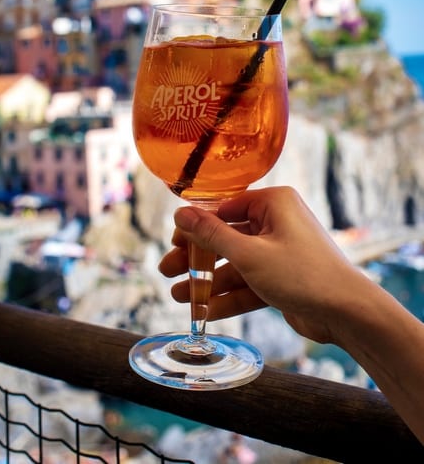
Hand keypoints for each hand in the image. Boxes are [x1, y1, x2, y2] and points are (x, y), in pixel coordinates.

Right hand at [157, 186, 373, 344]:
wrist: (349, 314)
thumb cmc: (303, 275)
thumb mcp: (248, 253)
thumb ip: (211, 234)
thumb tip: (179, 213)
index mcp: (273, 203)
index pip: (223, 209)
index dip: (194, 227)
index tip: (173, 243)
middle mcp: (277, 222)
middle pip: (225, 238)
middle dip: (196, 259)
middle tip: (167, 271)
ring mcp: (281, 251)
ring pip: (234, 263)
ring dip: (207, 282)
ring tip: (178, 296)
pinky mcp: (284, 277)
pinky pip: (249, 282)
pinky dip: (229, 296)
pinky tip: (205, 311)